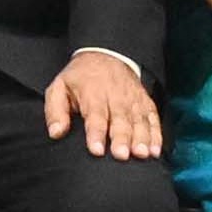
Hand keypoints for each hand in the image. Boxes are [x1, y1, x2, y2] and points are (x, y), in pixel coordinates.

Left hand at [44, 49, 166, 159]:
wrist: (106, 55)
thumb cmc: (79, 78)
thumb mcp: (59, 88)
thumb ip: (55, 111)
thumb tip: (56, 133)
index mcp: (92, 93)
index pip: (95, 115)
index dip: (96, 133)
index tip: (97, 150)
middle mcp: (116, 95)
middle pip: (120, 119)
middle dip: (121, 138)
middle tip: (121, 155)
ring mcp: (133, 99)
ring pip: (139, 120)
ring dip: (141, 138)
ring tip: (141, 154)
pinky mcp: (145, 103)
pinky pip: (153, 119)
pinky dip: (156, 135)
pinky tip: (155, 150)